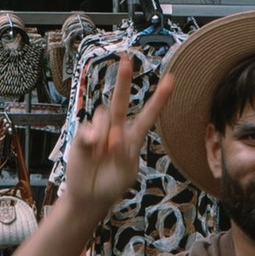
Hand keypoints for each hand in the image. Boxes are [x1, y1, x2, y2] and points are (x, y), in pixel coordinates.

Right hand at [58, 53, 169, 235]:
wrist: (89, 196)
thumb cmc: (112, 184)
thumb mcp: (125, 173)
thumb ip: (123, 153)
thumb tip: (111, 134)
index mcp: (133, 138)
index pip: (148, 115)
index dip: (159, 99)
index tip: (171, 80)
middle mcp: (116, 129)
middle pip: (120, 100)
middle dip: (123, 80)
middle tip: (126, 59)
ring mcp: (99, 130)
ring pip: (104, 116)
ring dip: (105, 135)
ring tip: (102, 156)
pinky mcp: (83, 134)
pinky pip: (88, 129)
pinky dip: (92, 140)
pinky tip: (93, 152)